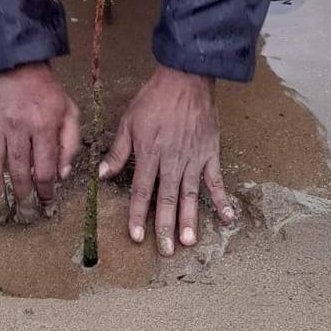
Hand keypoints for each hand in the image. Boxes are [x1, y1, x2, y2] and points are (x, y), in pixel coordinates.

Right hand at [0, 62, 80, 224]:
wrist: (15, 62)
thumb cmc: (45, 90)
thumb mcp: (69, 111)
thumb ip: (69, 143)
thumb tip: (62, 175)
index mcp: (42, 126)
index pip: (44, 170)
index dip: (45, 193)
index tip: (47, 205)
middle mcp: (17, 128)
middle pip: (18, 175)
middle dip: (22, 201)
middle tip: (25, 217)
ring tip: (0, 213)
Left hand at [99, 64, 234, 254]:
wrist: (185, 79)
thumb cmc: (154, 98)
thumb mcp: (129, 120)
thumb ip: (118, 150)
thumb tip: (102, 174)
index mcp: (150, 153)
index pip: (142, 191)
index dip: (138, 215)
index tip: (137, 237)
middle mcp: (172, 160)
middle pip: (167, 199)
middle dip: (166, 226)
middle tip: (167, 251)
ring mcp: (193, 158)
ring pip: (190, 194)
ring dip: (190, 219)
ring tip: (190, 242)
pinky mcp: (210, 153)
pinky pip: (216, 180)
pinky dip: (222, 199)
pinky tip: (228, 218)